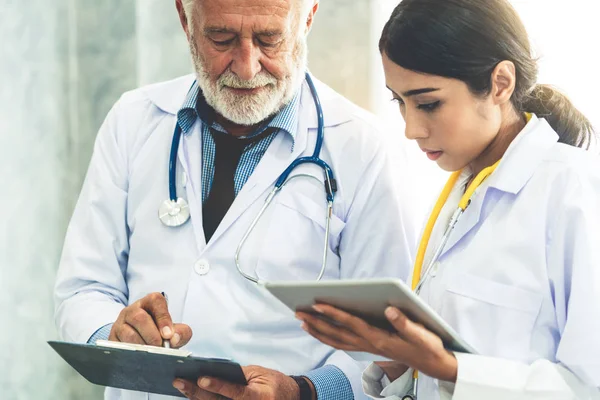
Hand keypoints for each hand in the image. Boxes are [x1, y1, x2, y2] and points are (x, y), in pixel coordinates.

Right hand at [109, 292, 191, 347]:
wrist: (143, 343)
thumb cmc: (160, 334)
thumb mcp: (174, 331)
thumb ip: (181, 332)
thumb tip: (174, 339)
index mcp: (149, 303)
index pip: (156, 301)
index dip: (163, 317)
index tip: (168, 335)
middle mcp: (132, 310)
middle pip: (139, 318)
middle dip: (151, 334)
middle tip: (160, 347)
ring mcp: (120, 324)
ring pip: (127, 333)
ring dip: (141, 345)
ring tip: (151, 355)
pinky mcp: (112, 339)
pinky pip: (118, 346)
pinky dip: (130, 354)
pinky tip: (139, 359)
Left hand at [173, 365, 308, 399]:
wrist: (288, 398)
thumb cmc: (273, 383)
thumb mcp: (259, 374)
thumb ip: (238, 376)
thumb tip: (212, 373)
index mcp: (258, 397)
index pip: (234, 392)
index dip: (217, 386)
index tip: (201, 379)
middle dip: (196, 392)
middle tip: (179, 382)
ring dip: (196, 398)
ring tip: (181, 386)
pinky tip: (192, 394)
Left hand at [296, 305, 457, 382]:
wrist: (433, 364)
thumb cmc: (426, 346)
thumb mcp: (421, 334)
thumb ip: (404, 322)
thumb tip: (389, 309)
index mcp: (379, 338)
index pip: (351, 323)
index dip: (333, 313)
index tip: (317, 303)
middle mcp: (369, 344)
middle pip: (337, 333)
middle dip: (316, 322)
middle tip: (298, 311)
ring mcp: (367, 347)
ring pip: (336, 340)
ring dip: (318, 331)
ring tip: (302, 321)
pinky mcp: (369, 347)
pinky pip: (343, 343)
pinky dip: (328, 337)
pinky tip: (321, 331)